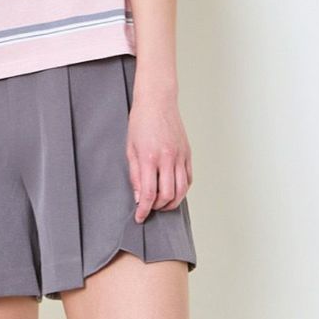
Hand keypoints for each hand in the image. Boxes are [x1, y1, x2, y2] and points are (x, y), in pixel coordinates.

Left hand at [126, 90, 191, 222]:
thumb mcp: (130, 149)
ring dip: (171, 202)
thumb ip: (134, 175)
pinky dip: (181, 190)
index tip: (139, 217)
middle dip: (157, 208)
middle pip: (167, 196)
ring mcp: (180, 156)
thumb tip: (138, 196)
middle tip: (149, 209)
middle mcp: (167, 159)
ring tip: (161, 204)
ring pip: (181, 190)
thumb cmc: (140, 122)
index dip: (143, 210)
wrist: (157, 102)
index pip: (148, 193)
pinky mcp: (188, 154)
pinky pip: (188, 179)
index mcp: (150, 158)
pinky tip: (173, 191)